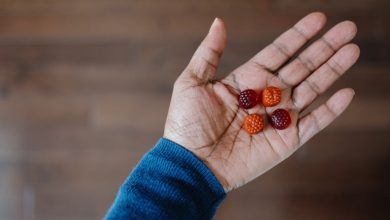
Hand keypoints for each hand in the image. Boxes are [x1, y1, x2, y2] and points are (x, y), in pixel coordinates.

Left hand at [163, 12, 359, 191]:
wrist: (192, 163)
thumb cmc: (186, 124)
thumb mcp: (192, 82)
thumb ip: (209, 52)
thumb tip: (219, 22)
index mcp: (248, 79)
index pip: (280, 51)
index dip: (299, 35)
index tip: (319, 18)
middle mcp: (267, 95)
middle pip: (302, 66)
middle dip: (325, 47)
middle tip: (348, 28)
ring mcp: (278, 117)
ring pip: (312, 89)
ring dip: (332, 70)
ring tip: (352, 50)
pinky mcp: (286, 141)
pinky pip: (314, 123)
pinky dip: (331, 110)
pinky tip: (346, 92)